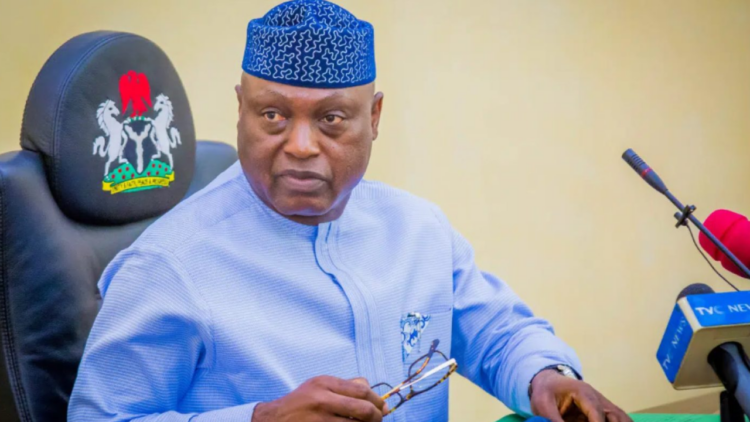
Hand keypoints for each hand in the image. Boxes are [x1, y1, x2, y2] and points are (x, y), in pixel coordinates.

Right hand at [251, 376, 386, 421]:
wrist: (272, 419)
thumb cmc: (301, 403)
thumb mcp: (319, 386)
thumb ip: (346, 386)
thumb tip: (375, 394)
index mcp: (324, 383)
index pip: (362, 390)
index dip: (378, 400)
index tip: (383, 408)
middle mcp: (321, 399)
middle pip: (364, 409)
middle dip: (377, 417)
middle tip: (379, 420)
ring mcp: (319, 419)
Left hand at [530, 370, 631, 421]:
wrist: (549, 382)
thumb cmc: (546, 392)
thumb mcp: (543, 406)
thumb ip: (553, 420)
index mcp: (583, 392)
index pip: (597, 412)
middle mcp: (597, 398)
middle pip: (616, 416)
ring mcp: (602, 405)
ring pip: (621, 418)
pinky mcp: (603, 412)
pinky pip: (617, 420)